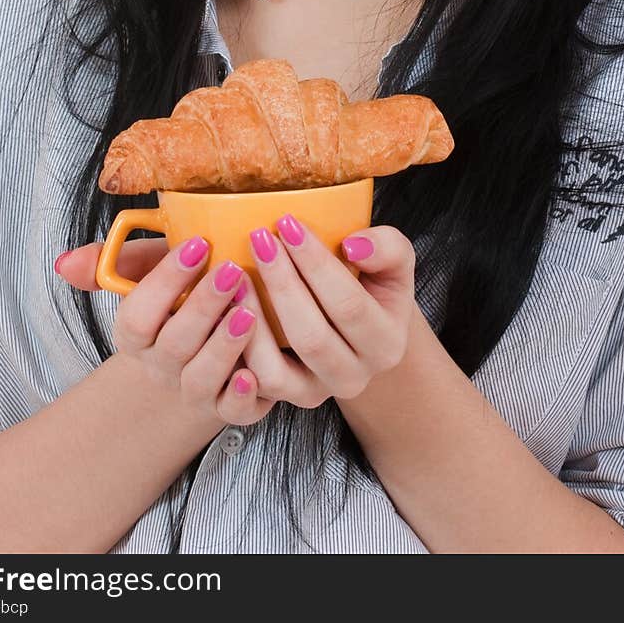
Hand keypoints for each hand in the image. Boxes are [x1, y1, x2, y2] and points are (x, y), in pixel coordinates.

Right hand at [54, 237, 275, 425]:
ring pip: (203, 377)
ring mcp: (196, 391)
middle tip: (232, 269)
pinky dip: (242, 397)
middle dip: (203, 305)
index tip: (197, 244)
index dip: (165, 280)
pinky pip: (233, 412)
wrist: (196, 362)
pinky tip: (253, 375)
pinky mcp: (230, 407)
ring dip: (225, 345)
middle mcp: (164, 367)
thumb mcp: (150, 275)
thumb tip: (67, 263)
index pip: (139, 313)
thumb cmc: (175, 305)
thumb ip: (115, 263)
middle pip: (175, 343)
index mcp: (138, 336)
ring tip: (248, 312)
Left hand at [235, 218, 415, 406]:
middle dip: (281, 283)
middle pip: (311, 336)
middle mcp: (354, 378)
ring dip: (253, 318)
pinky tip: (230, 306)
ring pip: (275, 370)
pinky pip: (254, 383)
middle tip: (259, 238)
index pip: (348, 303)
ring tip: (237, 274)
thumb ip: (387, 247)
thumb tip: (353, 245)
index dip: (315, 264)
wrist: (359, 330)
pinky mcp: (284, 398)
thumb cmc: (371, 284)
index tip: (289, 224)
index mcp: (387, 344)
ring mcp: (317, 393)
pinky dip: (239, 348)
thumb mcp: (393, 262)